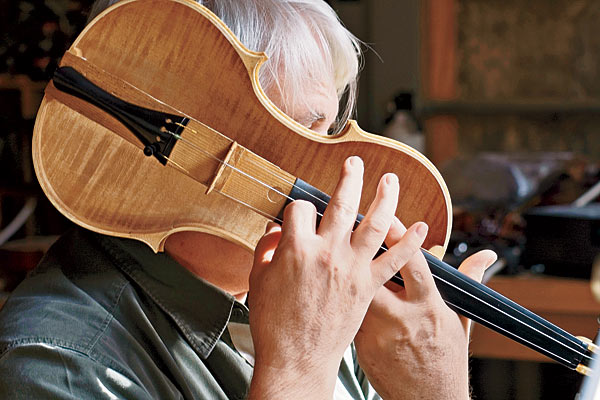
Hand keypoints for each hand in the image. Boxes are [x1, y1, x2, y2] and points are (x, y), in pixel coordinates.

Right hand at [247, 156, 427, 398]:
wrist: (296, 359)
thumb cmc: (274, 324)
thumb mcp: (259, 281)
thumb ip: (266, 250)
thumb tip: (274, 231)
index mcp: (296, 248)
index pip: (300, 209)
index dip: (298, 207)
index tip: (299, 212)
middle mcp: (327, 252)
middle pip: (342, 203)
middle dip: (349, 178)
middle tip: (355, 162)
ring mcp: (351, 268)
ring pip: (374, 224)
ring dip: (385, 198)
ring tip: (391, 180)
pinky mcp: (367, 287)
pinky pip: (395, 261)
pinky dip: (410, 243)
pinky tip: (421, 228)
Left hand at [354, 218, 496, 399]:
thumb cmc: (445, 361)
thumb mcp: (461, 321)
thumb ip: (468, 282)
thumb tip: (486, 255)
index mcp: (428, 307)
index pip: (413, 264)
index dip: (400, 237)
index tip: (388, 216)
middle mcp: (401, 318)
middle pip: (375, 275)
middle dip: (365, 253)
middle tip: (355, 234)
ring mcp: (378, 333)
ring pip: (356, 294)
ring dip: (352, 277)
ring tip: (346, 261)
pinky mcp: (361, 346)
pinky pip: (348, 315)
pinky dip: (346, 302)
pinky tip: (342, 295)